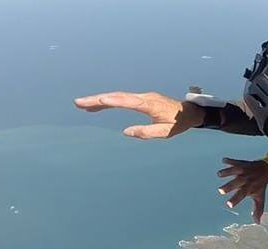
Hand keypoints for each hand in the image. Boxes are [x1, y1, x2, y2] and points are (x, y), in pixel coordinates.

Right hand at [73, 91, 203, 138]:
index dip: (114, 100)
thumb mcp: (166, 132)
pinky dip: (109, 101)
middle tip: (79, 103)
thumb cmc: (178, 123)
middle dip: (97, 100)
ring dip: (99, 100)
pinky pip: (121, 99)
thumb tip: (126, 132)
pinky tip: (98, 105)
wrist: (188, 112)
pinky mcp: (140, 99)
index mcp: (150, 105)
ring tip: (82, 105)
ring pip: (117, 96)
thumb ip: (147, 132)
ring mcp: (141, 97)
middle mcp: (144, 97)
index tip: (101, 99)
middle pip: (117, 97)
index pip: (129, 101)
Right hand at [217, 158, 267, 222]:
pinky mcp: (241, 164)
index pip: (242, 195)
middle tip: (220, 191)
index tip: (228, 205)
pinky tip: (224, 160)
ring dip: (227, 172)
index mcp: (249, 188)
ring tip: (219, 174)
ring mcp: (243, 171)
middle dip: (229, 186)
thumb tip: (258, 222)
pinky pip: (235, 161)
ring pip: (235, 171)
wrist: (266, 170)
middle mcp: (246, 179)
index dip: (235, 200)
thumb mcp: (260, 197)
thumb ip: (258, 209)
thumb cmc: (260, 186)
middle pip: (237, 183)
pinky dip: (230, 160)